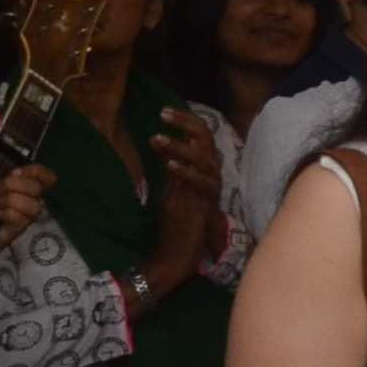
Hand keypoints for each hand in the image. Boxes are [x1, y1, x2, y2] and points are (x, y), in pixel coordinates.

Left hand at [143, 108, 224, 290]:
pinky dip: (186, 172)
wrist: (181, 253)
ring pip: (204, 159)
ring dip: (180, 147)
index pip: (200, 136)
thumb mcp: (169, 187)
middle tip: (162, 114)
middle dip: (186, 124)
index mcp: (201, 169)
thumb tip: (160, 143)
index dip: (185, 122)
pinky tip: (169, 164)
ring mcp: (210, 190)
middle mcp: (210, 175)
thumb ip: (170, 166)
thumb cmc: (176, 222)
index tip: (163, 113)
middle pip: (206, 139)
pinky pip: (201, 184)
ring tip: (156, 139)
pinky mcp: (207, 205)